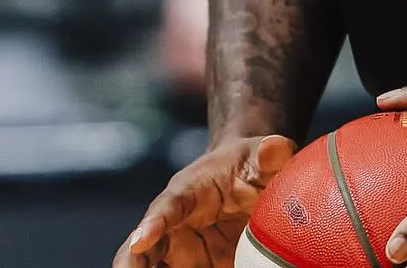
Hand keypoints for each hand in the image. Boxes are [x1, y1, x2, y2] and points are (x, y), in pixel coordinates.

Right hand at [113, 134, 296, 267]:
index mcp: (187, 191)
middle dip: (130, 267)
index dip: (154, 223)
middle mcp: (172, 226)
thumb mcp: (262, 155)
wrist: (246, 179)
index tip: (139, 241)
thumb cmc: (249, 163)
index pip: (167, 205)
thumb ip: (269, 154)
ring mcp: (178, 255)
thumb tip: (275, 149)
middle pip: (140, 251)